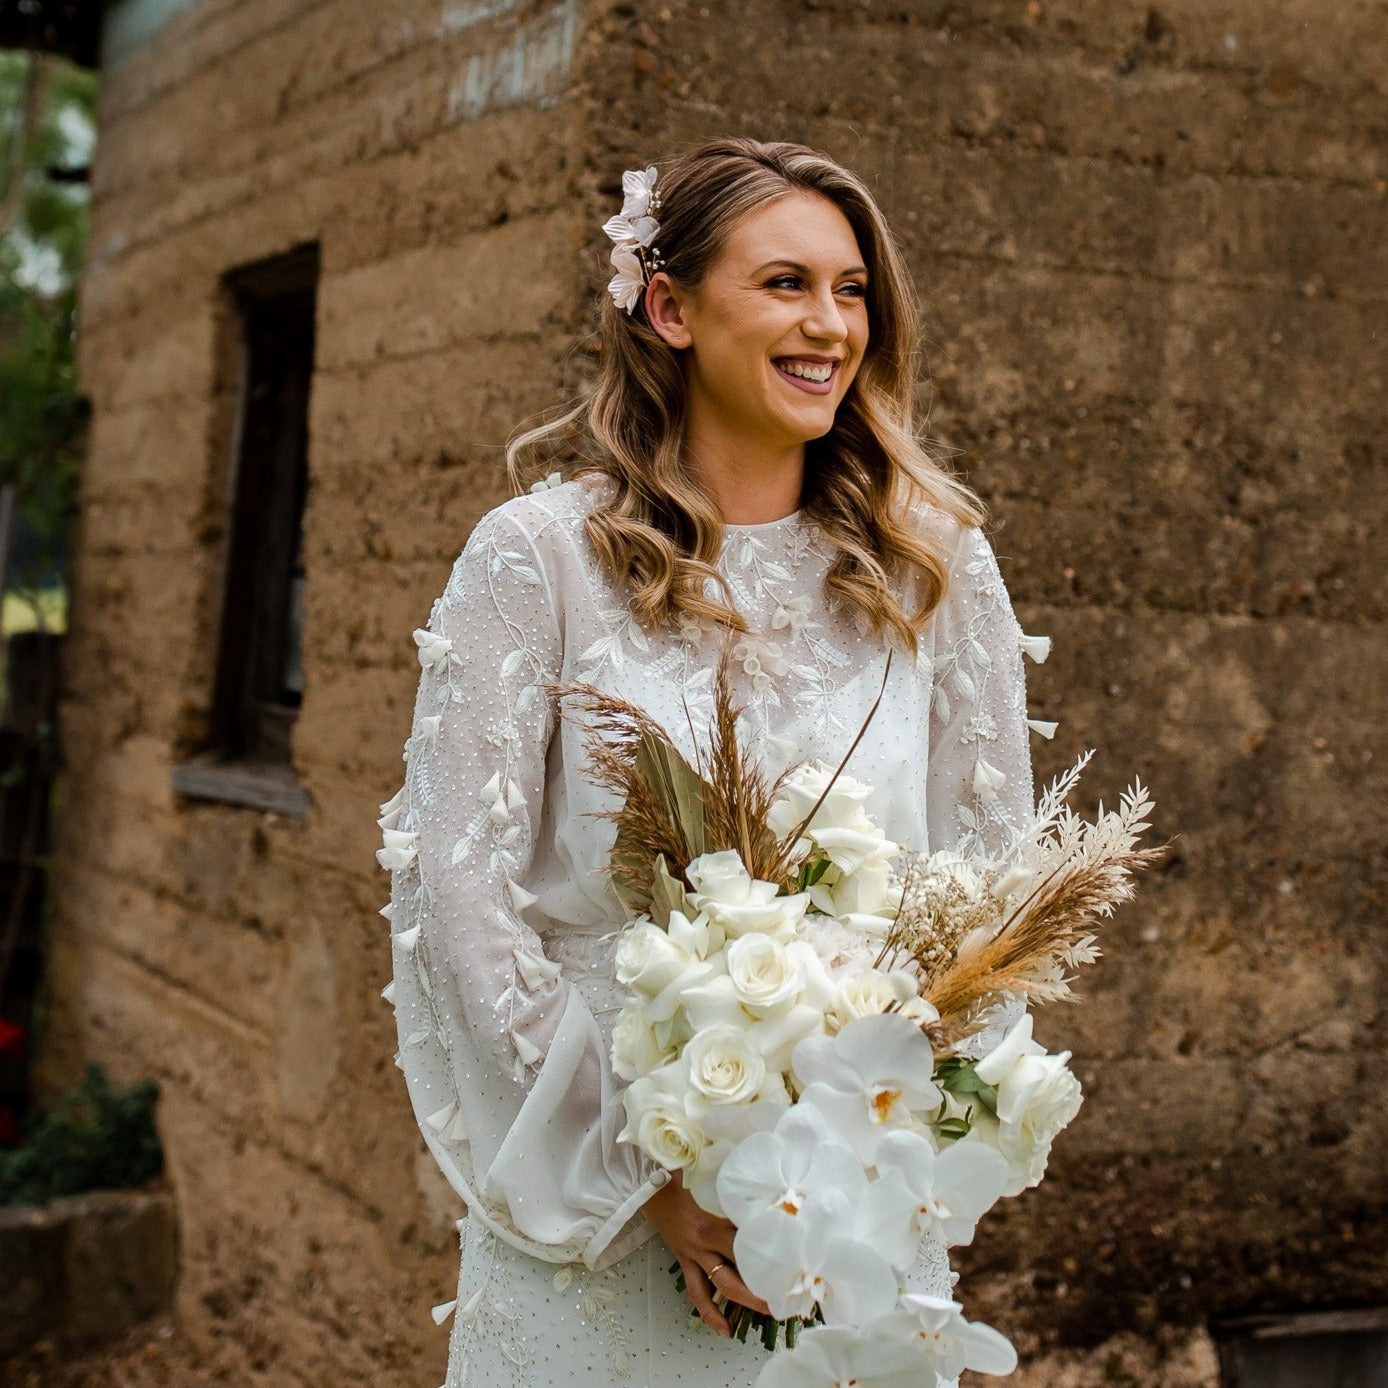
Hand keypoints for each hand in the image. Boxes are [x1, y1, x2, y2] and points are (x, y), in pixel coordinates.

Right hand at [641, 1168, 771, 1337]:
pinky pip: (697, 1292)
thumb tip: (766, 1188)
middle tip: (786, 1296)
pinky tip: (725, 1329)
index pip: (748, 1242)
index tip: (793, 1260)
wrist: (647, 1184)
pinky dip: (710, 1312)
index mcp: (713, 1221)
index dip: (770, 1253)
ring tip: (766, 1313)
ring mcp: (695, 1253)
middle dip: (762, 1287)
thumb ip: (734, 1186)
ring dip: (744, 1303)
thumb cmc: (679, 1175)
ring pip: (722, 1286)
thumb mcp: (710, 1176)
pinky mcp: (685, 1260)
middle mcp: (706, 1241)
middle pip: (739, 1271)